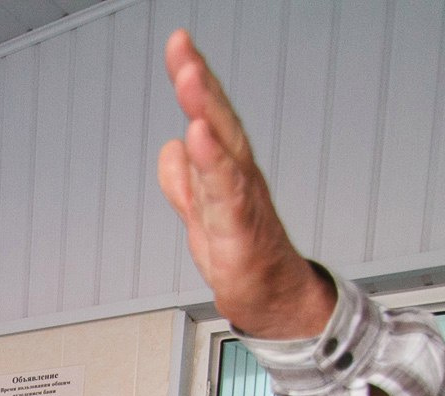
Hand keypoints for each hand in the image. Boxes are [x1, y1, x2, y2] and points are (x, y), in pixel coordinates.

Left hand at [155, 30, 334, 339]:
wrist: (274, 301)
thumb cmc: (245, 257)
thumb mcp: (200, 214)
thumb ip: (184, 181)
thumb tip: (170, 149)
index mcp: (227, 168)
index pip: (208, 116)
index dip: (195, 79)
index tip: (179, 44)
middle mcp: (238, 175)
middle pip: (218, 120)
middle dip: (200, 81)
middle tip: (183, 48)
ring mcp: (242, 201)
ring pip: (222, 150)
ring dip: (204, 111)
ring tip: (189, 78)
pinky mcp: (241, 232)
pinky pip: (224, 193)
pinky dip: (211, 165)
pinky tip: (197, 140)